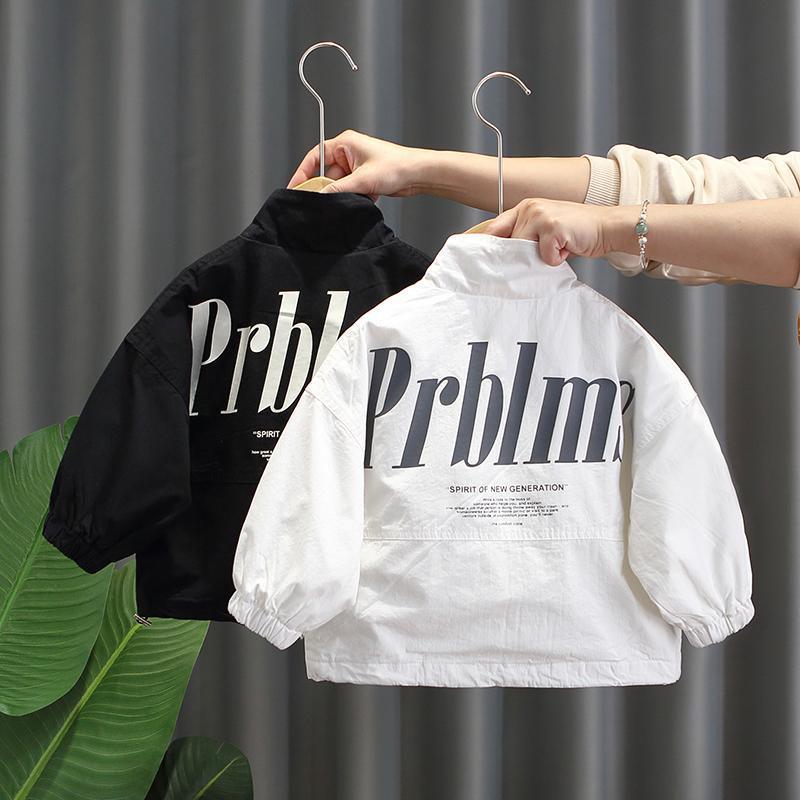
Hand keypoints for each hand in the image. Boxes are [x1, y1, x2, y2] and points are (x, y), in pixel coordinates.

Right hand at [287, 130, 431, 199]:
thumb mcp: (362, 180)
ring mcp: (356, 167)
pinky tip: (362, 201)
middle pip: (326, 174)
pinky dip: (353, 198)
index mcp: (345, 143)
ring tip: (349, 200)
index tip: (295, 188)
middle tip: (320, 203)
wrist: (418, 175)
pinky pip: (350, 191)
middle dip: (326, 189)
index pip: (315, 157)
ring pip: (338, 185)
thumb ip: (338, 189)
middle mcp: (349, 153)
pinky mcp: (364, 179)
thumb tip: (320, 196)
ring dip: (342, 195)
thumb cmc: (397, 166)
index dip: (303, 173)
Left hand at [481, 198, 620, 264]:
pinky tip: (568, 247)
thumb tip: (503, 257)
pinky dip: (557, 258)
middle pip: (509, 243)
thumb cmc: (576, 232)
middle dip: (523, 255)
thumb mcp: (545, 230)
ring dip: (542, 256)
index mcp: (525, 207)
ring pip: (524, 249)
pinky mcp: (552, 227)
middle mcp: (530, 207)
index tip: (472, 256)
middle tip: (546, 251)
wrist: (606, 227)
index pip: (496, 226)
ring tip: (559, 247)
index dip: (485, 243)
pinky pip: (544, 255)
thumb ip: (525, 237)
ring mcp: (541, 215)